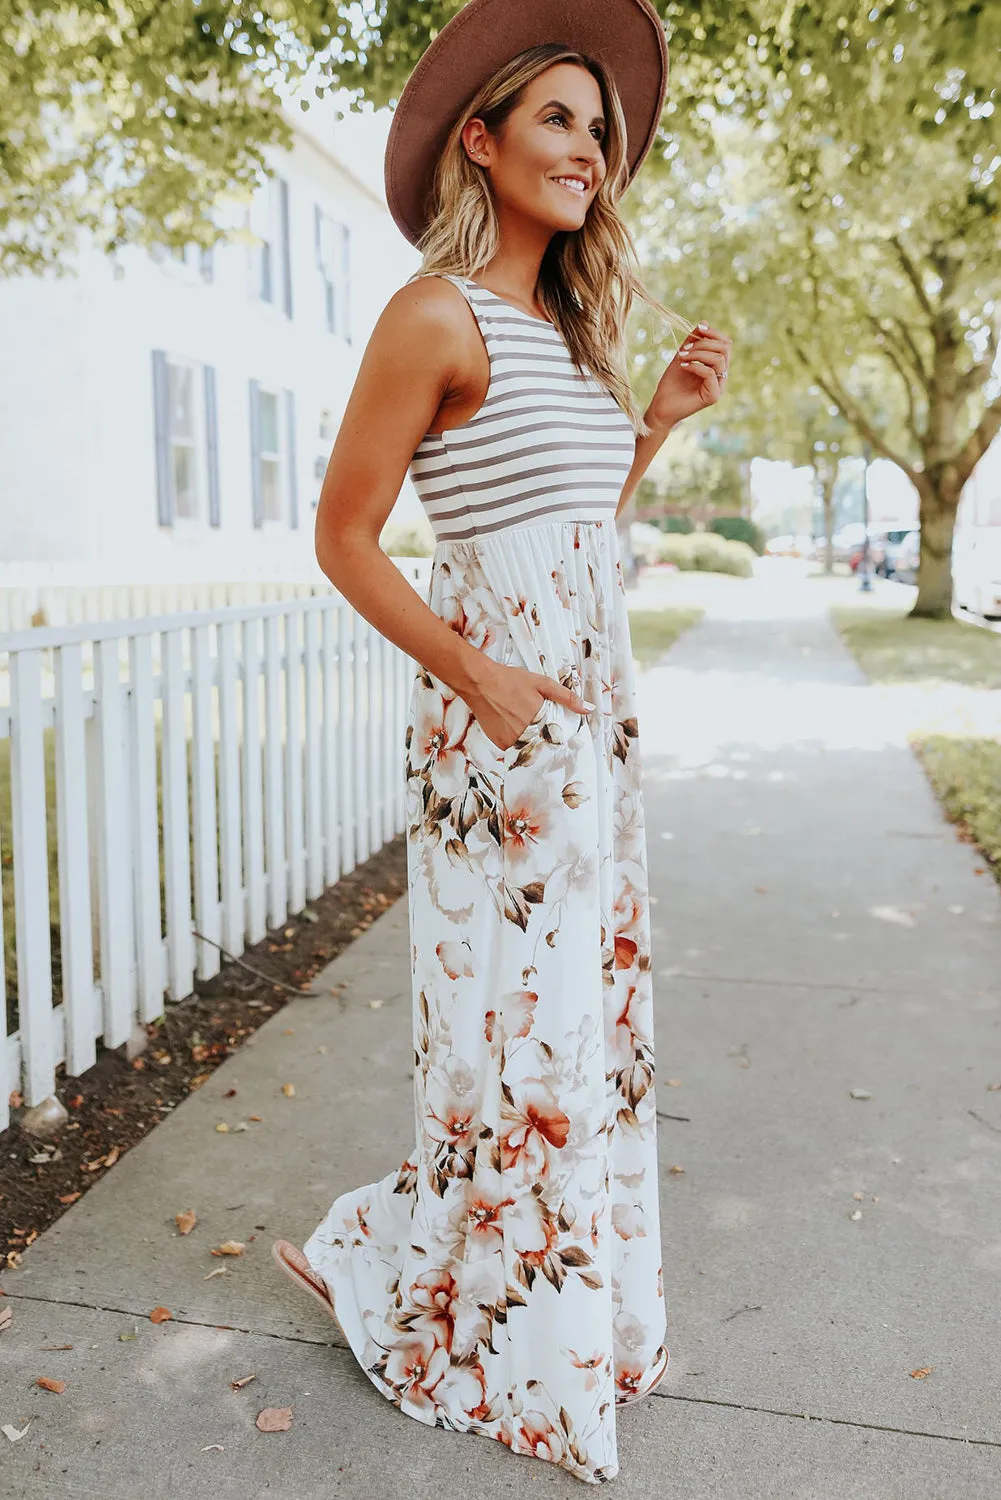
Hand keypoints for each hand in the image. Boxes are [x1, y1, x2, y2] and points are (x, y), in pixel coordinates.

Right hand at [467, 662, 594, 752]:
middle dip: (543, 736)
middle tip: (533, 721)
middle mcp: (527, 734)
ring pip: (528, 747)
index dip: (558, 735)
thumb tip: (589, 709)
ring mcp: (512, 741)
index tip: (556, 732)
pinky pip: (513, 748)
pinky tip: (510, 725)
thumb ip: (566, 697)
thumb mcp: (542, 683)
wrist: (480, 682)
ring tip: (520, 721)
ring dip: (529, 739)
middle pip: (543, 743)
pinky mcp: (499, 744)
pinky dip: (515, 740)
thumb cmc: (510, 680)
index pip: (558, 738)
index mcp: (541, 720)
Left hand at [646, 321, 732, 430]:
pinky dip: (695, 366)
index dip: (714, 333)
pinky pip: (710, 373)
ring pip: (719, 359)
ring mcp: (719, 387)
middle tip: (686, 348)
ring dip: (698, 353)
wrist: (661, 407)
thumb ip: (693, 341)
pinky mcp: (713, 396)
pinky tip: (683, 367)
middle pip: (725, 349)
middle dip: (705, 343)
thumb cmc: (671, 384)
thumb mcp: (682, 356)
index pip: (725, 344)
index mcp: (716, 366)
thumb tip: (704, 323)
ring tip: (682, 357)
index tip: (699, 329)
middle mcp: (721, 376)